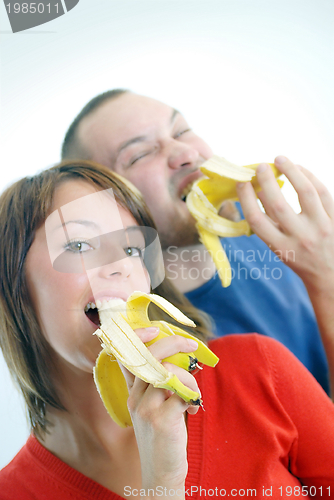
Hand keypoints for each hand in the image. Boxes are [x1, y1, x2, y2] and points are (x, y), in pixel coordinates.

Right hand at [121, 327, 199, 496]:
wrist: (161, 473)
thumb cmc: (162, 435)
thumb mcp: (153, 407)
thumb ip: (159, 384)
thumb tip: (179, 357)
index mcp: (132, 392)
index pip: (126, 355)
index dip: (137, 336)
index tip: (154, 328)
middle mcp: (134, 397)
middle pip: (149, 356)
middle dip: (171, 343)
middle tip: (191, 344)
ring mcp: (145, 409)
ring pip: (168, 373)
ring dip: (188, 377)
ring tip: (194, 391)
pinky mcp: (161, 421)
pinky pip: (181, 394)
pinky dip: (193, 396)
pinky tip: (194, 407)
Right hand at [236, 155, 333, 290]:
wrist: (329, 273)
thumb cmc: (298, 257)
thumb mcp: (278, 247)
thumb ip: (268, 222)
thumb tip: (258, 190)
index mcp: (281, 247)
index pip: (257, 221)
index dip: (246, 199)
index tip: (241, 184)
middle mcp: (301, 238)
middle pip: (279, 205)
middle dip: (267, 182)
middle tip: (260, 167)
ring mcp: (321, 228)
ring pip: (306, 192)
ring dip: (291, 171)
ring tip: (280, 159)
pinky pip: (323, 192)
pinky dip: (310, 176)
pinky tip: (300, 168)